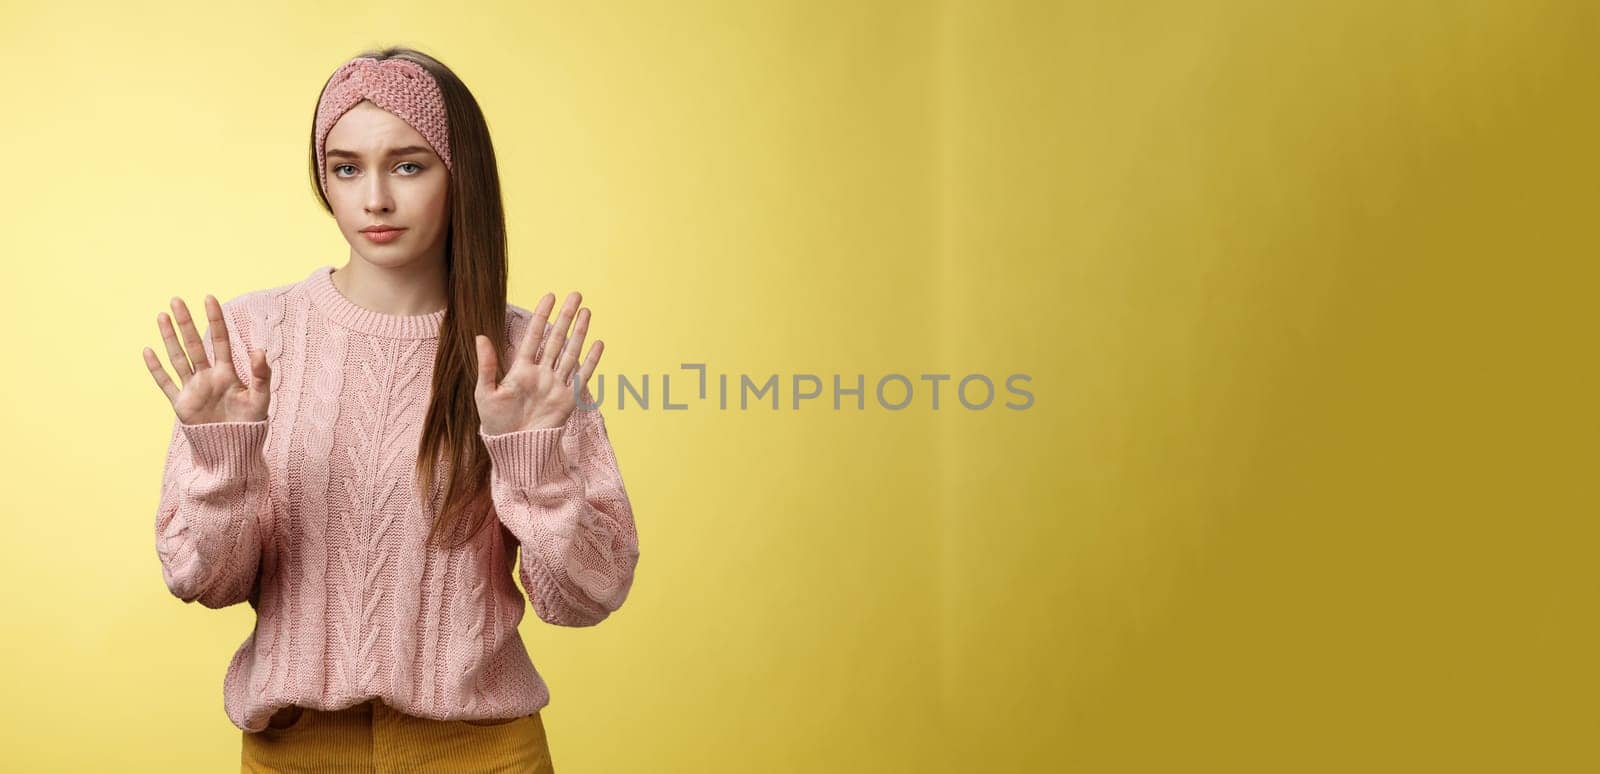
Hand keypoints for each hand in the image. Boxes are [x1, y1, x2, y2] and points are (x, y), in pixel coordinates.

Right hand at [143, 294, 271, 424]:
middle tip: (176, 299)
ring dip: (169, 338)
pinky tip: (148, 351)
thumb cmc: (250, 424)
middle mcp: (207, 376)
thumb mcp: (261, 398)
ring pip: (178, 357)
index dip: (214, 320)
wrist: (233, 449)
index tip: (209, 298)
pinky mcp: (181, 404)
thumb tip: (260, 349)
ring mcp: (192, 388)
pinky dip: (156, 368)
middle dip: (185, 322)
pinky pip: (165, 383)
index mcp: (227, 373)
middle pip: (194, 343)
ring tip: (161, 316)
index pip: (220, 340)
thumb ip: (262, 374)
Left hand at [475, 291, 604, 435]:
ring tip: (587, 311)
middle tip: (575, 295)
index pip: (535, 335)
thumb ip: (487, 365)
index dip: (542, 316)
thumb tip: (480, 336)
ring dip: (579, 332)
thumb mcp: (485, 393)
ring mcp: (556, 384)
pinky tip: (598, 343)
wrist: (514, 448)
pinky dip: (591, 360)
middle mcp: (542, 373)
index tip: (550, 296)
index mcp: (522, 369)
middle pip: (556, 339)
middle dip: (566, 317)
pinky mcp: (568, 399)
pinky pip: (582, 375)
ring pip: (571, 352)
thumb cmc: (496, 423)